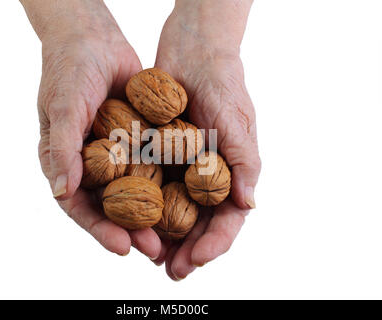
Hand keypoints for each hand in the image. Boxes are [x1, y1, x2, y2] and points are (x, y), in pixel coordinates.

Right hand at [21, 0, 160, 258]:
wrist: (94, 38)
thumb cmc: (69, 70)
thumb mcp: (63, 108)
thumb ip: (61, 149)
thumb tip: (61, 192)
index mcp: (66, 163)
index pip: (79, 206)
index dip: (99, 229)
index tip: (122, 248)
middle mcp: (90, 164)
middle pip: (109, 206)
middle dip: (130, 230)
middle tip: (154, 250)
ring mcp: (115, 154)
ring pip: (133, 191)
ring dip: (150, 213)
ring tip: (171, 235)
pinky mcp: (136, 141)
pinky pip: (150, 166)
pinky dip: (163, 182)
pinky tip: (182, 197)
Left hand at [153, 0, 260, 278]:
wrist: (193, 51)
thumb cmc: (223, 84)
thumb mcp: (238, 122)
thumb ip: (245, 163)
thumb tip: (249, 205)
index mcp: (232, 173)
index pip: (228, 219)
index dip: (214, 244)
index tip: (195, 261)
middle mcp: (208, 175)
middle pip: (200, 222)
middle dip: (188, 250)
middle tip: (170, 271)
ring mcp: (184, 167)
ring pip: (176, 211)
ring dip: (166, 236)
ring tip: (150, 256)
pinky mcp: (161, 154)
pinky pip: (154, 185)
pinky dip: (146, 206)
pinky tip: (133, 221)